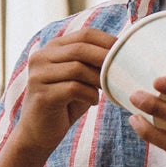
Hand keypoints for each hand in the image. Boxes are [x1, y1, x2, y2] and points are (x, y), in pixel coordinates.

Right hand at [15, 27, 116, 156]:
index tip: (127, 53)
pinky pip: (73, 88)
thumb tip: (124, 54)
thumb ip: (93, 64)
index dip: (109, 41)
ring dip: (99, 80)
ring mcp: (38, 75)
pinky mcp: (42, 94)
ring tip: (107, 90)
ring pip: (77, 68)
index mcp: (52, 48)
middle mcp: (41, 57)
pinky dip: (90, 95)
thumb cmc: (65, 103)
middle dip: (106, 59)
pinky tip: (94, 102)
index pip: (85, 34)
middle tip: (123, 71)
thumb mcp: (81, 79)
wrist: (39, 132)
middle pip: (81, 48)